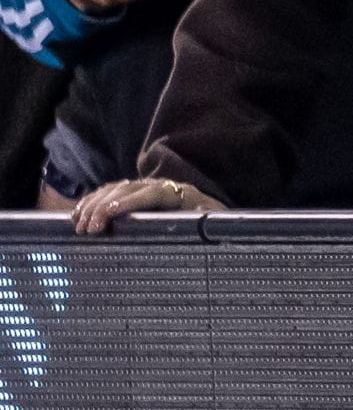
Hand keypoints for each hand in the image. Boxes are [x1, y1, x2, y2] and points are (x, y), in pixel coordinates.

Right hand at [72, 176, 223, 233]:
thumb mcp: (212, 224)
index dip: (130, 202)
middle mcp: (162, 186)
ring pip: (116, 189)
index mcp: (181, 194)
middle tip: (88, 229)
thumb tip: (202, 212)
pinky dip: (92, 201)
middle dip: (105, 206)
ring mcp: (146, 188)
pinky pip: (109, 192)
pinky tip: (77, 214)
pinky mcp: (134, 194)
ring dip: (94, 204)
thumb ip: (206, 219)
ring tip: (79, 225)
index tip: (109, 214)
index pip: (153, 193)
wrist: (209, 214)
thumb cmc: (207, 224)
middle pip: (129, 189)